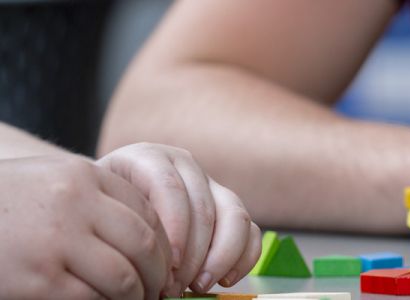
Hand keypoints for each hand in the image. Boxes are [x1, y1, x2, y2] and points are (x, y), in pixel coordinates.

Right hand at [0, 156, 171, 298]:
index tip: (165, 261)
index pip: (148, 211)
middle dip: (158, 273)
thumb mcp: (51, 183)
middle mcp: (75, 205)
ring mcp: (56, 243)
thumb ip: (96, 198)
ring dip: (137, 297)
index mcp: (82, 176)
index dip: (165, 242)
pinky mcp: (39, 281)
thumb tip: (152, 236)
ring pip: (125, 278)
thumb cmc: (4, 204)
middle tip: (159, 290)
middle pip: (145, 245)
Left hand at [97, 143, 260, 293]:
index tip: (165, 267)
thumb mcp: (99, 214)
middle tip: (174, 286)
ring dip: (221, 257)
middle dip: (193, 254)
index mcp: (147, 158)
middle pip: (204, 207)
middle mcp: (184, 165)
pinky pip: (251, 231)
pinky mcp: (230, 208)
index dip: (173, 229)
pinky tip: (224, 280)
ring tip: (198, 285)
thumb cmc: (102, 217)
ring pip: (235, 216)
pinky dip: (243, 257)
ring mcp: (211, 185)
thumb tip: (142, 268)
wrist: (108, 211)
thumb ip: (121, 231)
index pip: (169, 187)